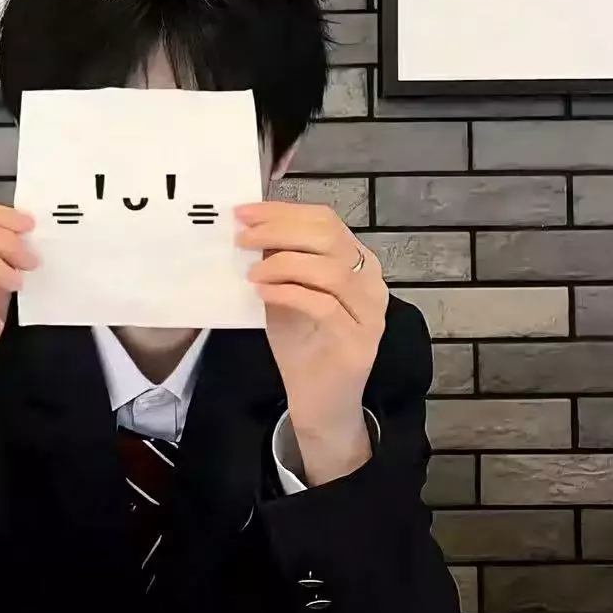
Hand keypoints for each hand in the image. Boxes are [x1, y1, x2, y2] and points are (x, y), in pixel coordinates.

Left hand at [236, 202, 387, 485]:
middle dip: (278, 231)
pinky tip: (263, 294)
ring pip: (329, 268)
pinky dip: (288, 293)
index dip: (282, 212)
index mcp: (356, 261)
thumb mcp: (286, 293)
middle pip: (328, 237)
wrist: (322, 400)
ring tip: (252, 274)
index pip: (324, 220)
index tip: (244, 213)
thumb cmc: (304, 344)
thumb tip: (251, 227)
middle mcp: (370, 281)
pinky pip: (323, 305)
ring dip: (282, 264)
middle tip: (242, 239)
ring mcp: (369, 311)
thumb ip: (279, 262)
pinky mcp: (358, 341)